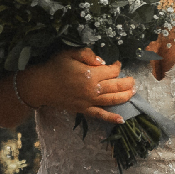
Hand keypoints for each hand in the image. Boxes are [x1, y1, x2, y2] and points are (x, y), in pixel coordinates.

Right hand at [17, 48, 134, 124]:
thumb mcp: (69, 53)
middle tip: (132, 79)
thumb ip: (87, 54)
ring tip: (133, 92)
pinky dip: (111, 118)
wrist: (41, 85)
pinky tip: (122, 120)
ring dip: (125, 96)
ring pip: (112, 100)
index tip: (117, 63)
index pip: (111, 71)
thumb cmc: (54, 67)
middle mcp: (92, 89)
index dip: (117, 66)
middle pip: (116, 86)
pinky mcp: (84, 110)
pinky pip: (100, 115)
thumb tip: (103, 61)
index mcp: (90, 74)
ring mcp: (89, 101)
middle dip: (127, 82)